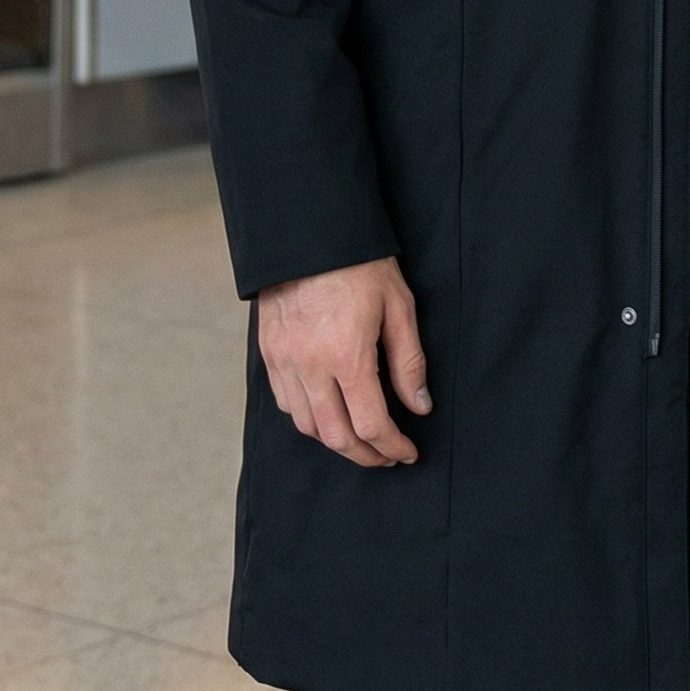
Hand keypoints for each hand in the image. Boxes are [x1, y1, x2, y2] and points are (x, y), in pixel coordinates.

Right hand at [257, 255, 429, 468]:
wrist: (310, 233)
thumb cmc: (361, 264)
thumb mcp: (399, 306)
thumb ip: (409, 361)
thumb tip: (419, 406)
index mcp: (347, 355)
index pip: (370, 424)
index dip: (392, 447)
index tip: (407, 453)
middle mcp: (310, 366)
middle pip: (336, 437)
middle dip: (365, 455)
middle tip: (387, 457)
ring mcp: (285, 361)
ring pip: (307, 426)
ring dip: (336, 441)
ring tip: (361, 439)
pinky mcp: (270, 353)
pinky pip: (286, 404)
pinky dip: (309, 419)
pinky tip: (328, 413)